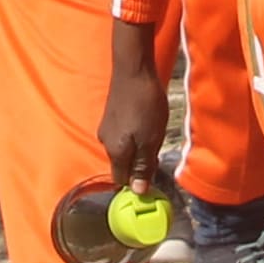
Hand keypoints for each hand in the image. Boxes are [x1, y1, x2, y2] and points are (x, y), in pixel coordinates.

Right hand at [98, 25, 172, 198]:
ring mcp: (107, 127)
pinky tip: (146, 122)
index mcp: (115, 153)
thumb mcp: (150, 140)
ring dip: (138, 147)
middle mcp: (105, 142)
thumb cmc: (145, 106)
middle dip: (139, 164)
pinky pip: (123, 134)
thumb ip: (143, 166)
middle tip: (158, 151)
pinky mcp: (111, 114)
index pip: (122, 181)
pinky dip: (134, 134)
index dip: (137, 183)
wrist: (133, 70)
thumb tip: (137, 192)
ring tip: (154, 133)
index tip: (154, 177)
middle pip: (123, 165)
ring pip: (123, 148)